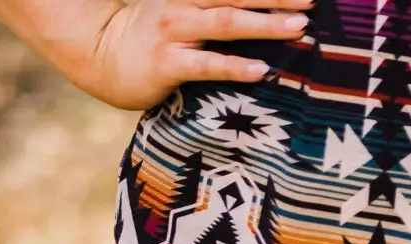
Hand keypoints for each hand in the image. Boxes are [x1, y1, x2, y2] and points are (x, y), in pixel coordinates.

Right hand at [77, 0, 310, 108]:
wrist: (97, 55)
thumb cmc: (148, 39)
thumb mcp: (180, 13)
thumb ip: (211, 9)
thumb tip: (247, 15)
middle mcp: (184, 6)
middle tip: (312, 0)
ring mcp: (175, 34)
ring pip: (226, 23)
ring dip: (265, 23)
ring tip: (300, 26)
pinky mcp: (168, 65)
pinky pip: (208, 65)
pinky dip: (236, 66)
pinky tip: (263, 69)